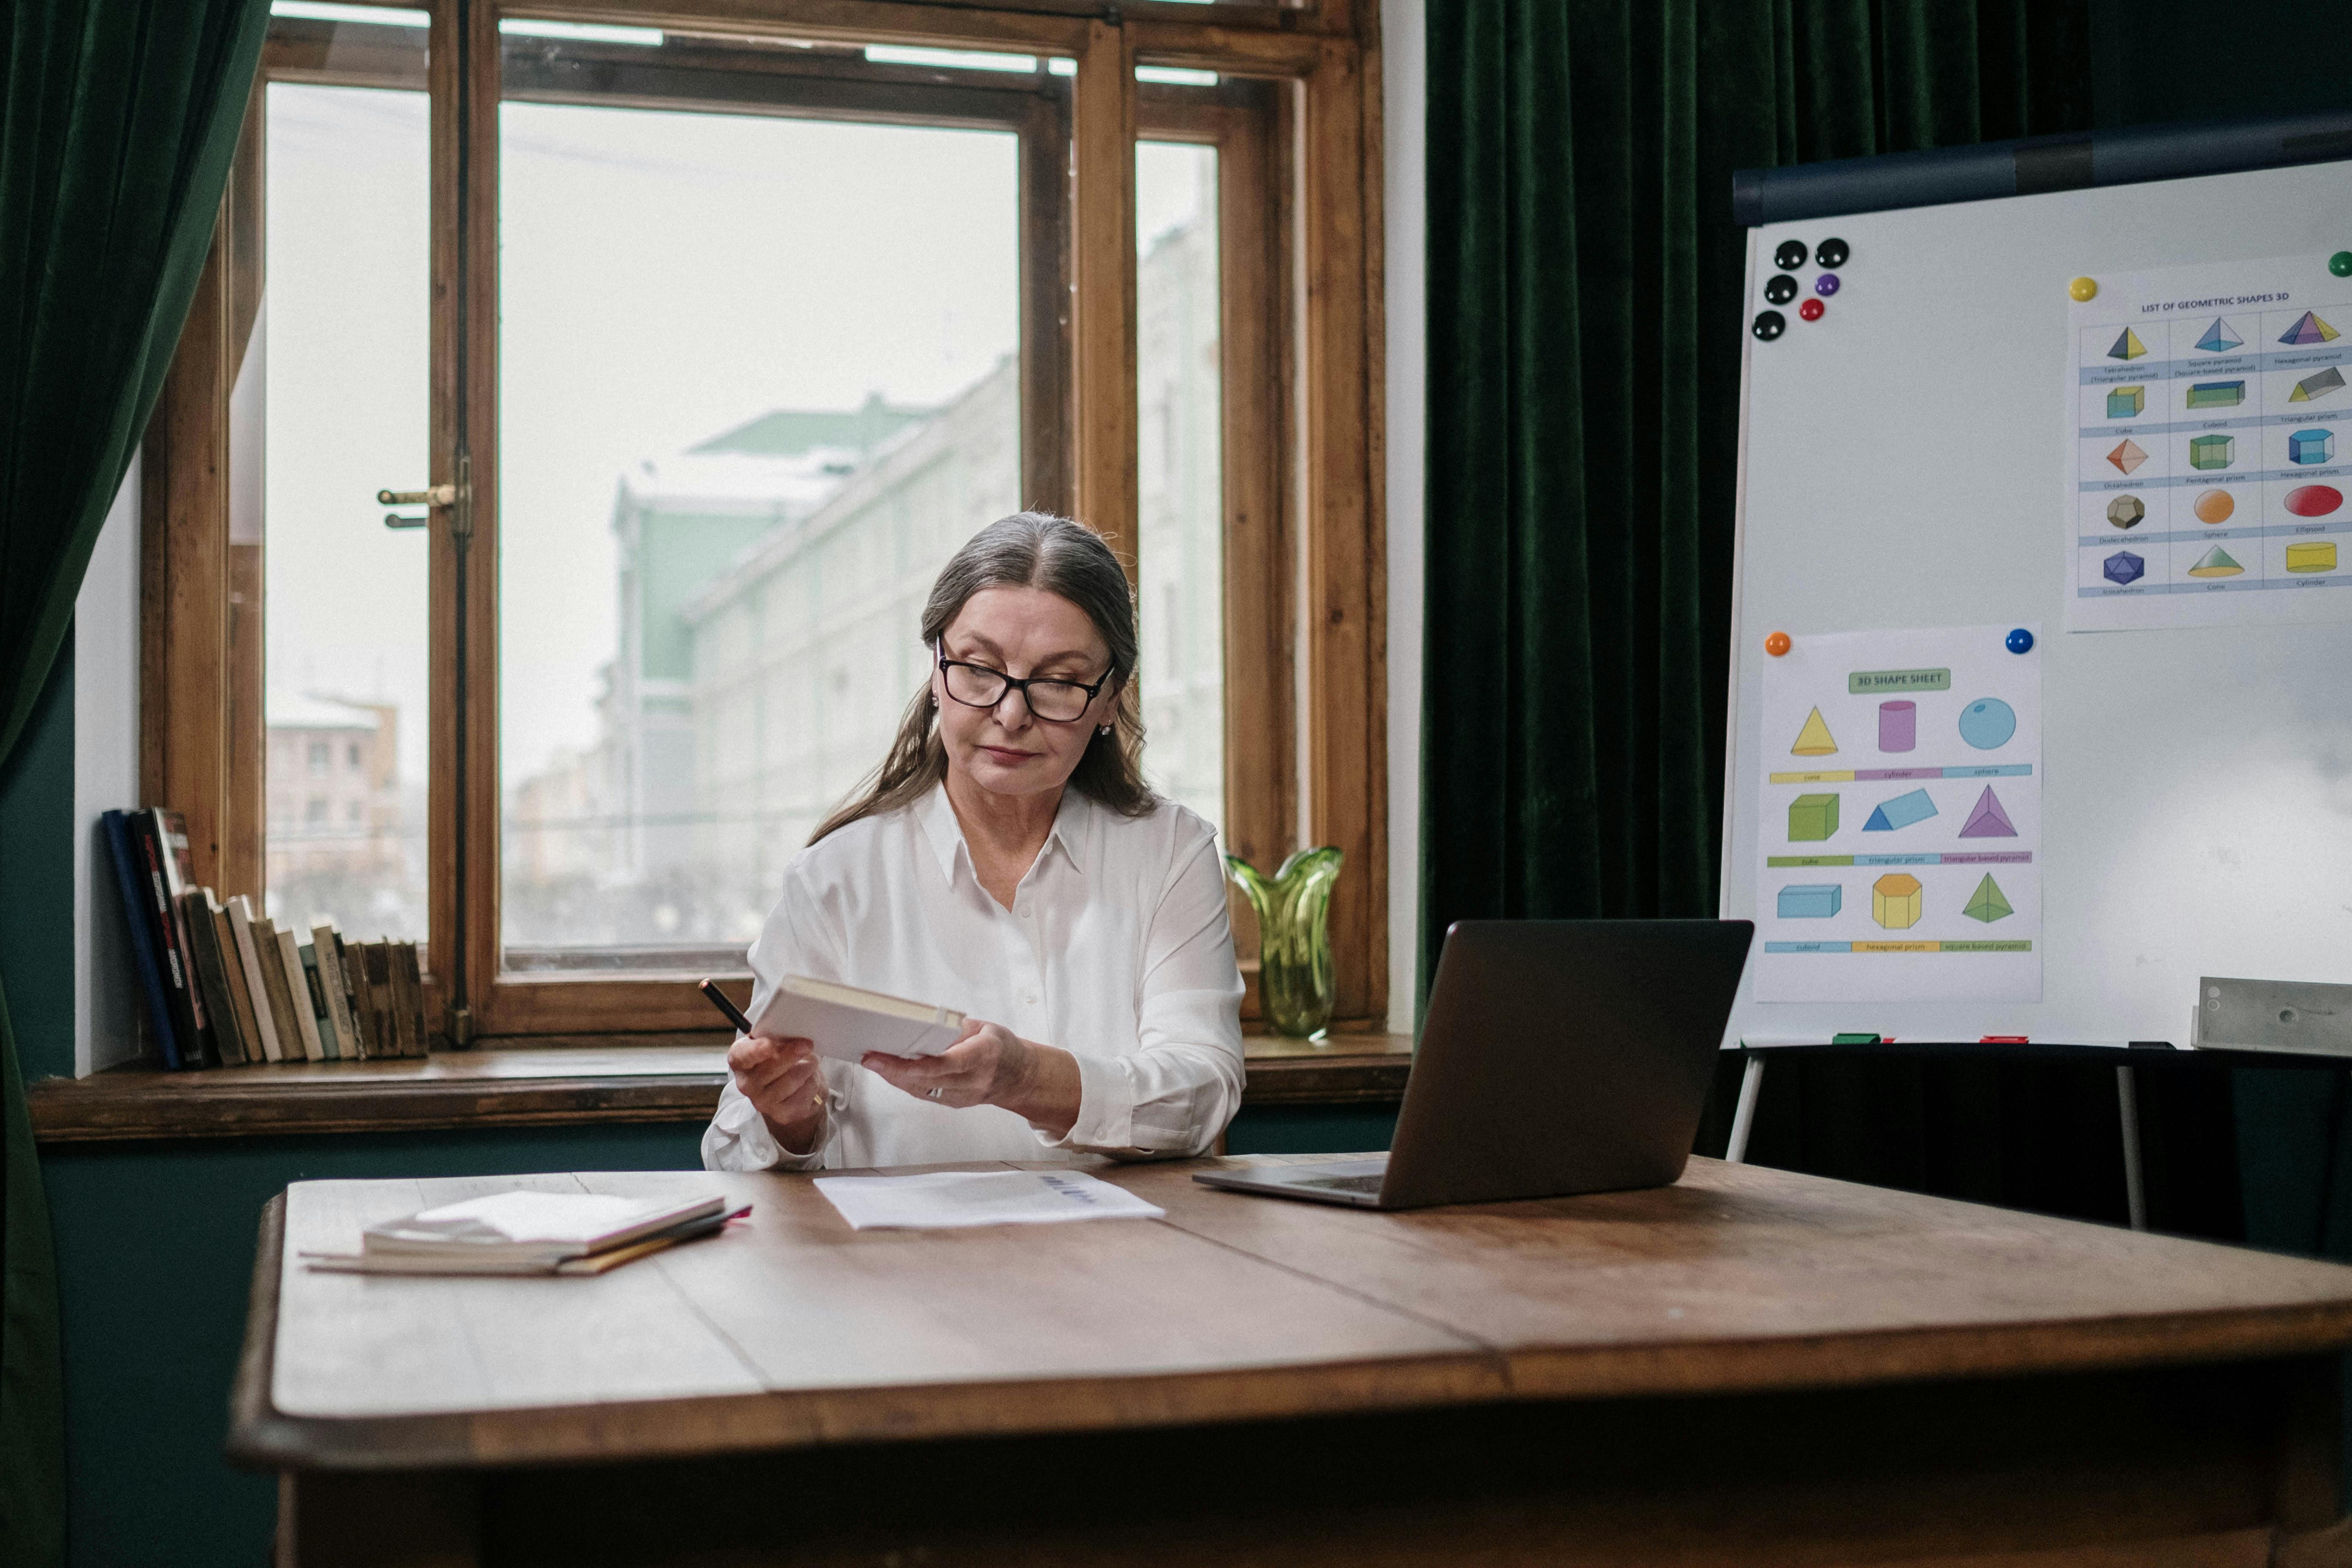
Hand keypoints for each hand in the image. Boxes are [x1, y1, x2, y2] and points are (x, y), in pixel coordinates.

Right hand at [728, 1033, 825, 1154]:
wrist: (791, 1091)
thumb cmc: (779, 1058)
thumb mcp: (775, 1042)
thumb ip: (777, 1036)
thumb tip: (795, 1031)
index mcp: (739, 1060)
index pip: (741, 1056)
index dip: (755, 1051)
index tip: (770, 1045)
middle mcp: (746, 1084)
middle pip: (771, 1068)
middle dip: (793, 1054)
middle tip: (808, 1044)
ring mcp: (763, 1103)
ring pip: (793, 1079)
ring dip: (808, 1066)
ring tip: (809, 1063)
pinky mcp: (783, 1115)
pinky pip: (806, 1091)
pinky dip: (814, 1081)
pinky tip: (809, 1080)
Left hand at [863, 1020, 1080, 1138]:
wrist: (1021, 1077)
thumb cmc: (1002, 1047)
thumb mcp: (985, 1027)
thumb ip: (955, 1029)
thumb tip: (922, 1026)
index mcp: (983, 1056)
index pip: (943, 1064)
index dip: (912, 1065)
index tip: (886, 1058)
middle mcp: (973, 1081)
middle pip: (926, 1080)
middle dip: (894, 1070)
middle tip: (870, 1057)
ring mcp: (964, 1096)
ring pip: (922, 1090)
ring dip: (895, 1077)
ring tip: (874, 1062)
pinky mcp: (955, 1103)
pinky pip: (925, 1094)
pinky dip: (906, 1083)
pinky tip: (891, 1073)